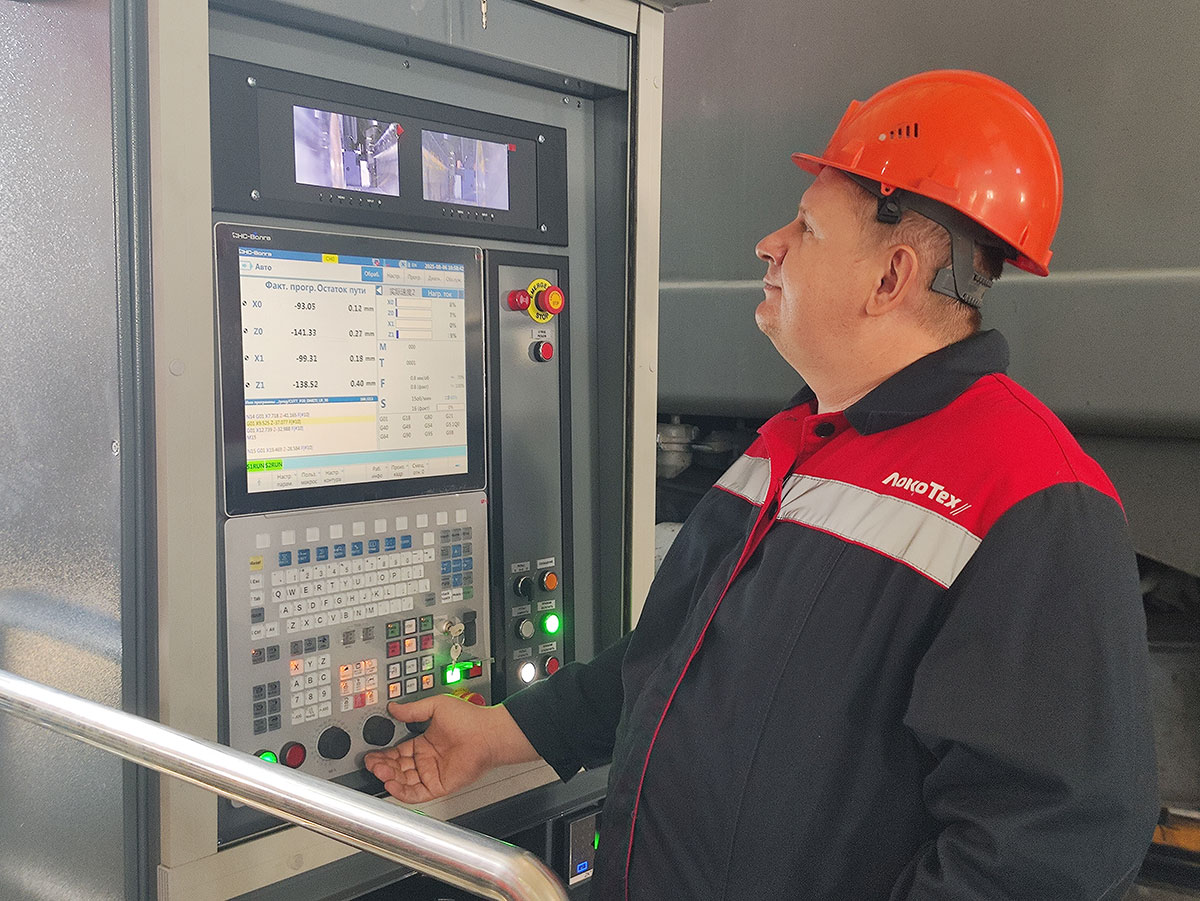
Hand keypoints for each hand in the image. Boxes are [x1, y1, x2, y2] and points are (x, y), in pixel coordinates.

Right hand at [363, 695, 537, 802]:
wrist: (487, 733)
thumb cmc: (470, 719)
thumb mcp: (436, 707)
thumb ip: (413, 710)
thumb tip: (394, 708)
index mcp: (423, 744)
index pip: (396, 752)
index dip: (383, 754)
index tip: (371, 753)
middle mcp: (426, 760)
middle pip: (396, 768)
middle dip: (382, 766)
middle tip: (371, 763)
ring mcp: (431, 774)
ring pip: (403, 781)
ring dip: (389, 777)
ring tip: (379, 771)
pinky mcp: (438, 786)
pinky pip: (416, 793)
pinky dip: (402, 791)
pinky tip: (391, 784)